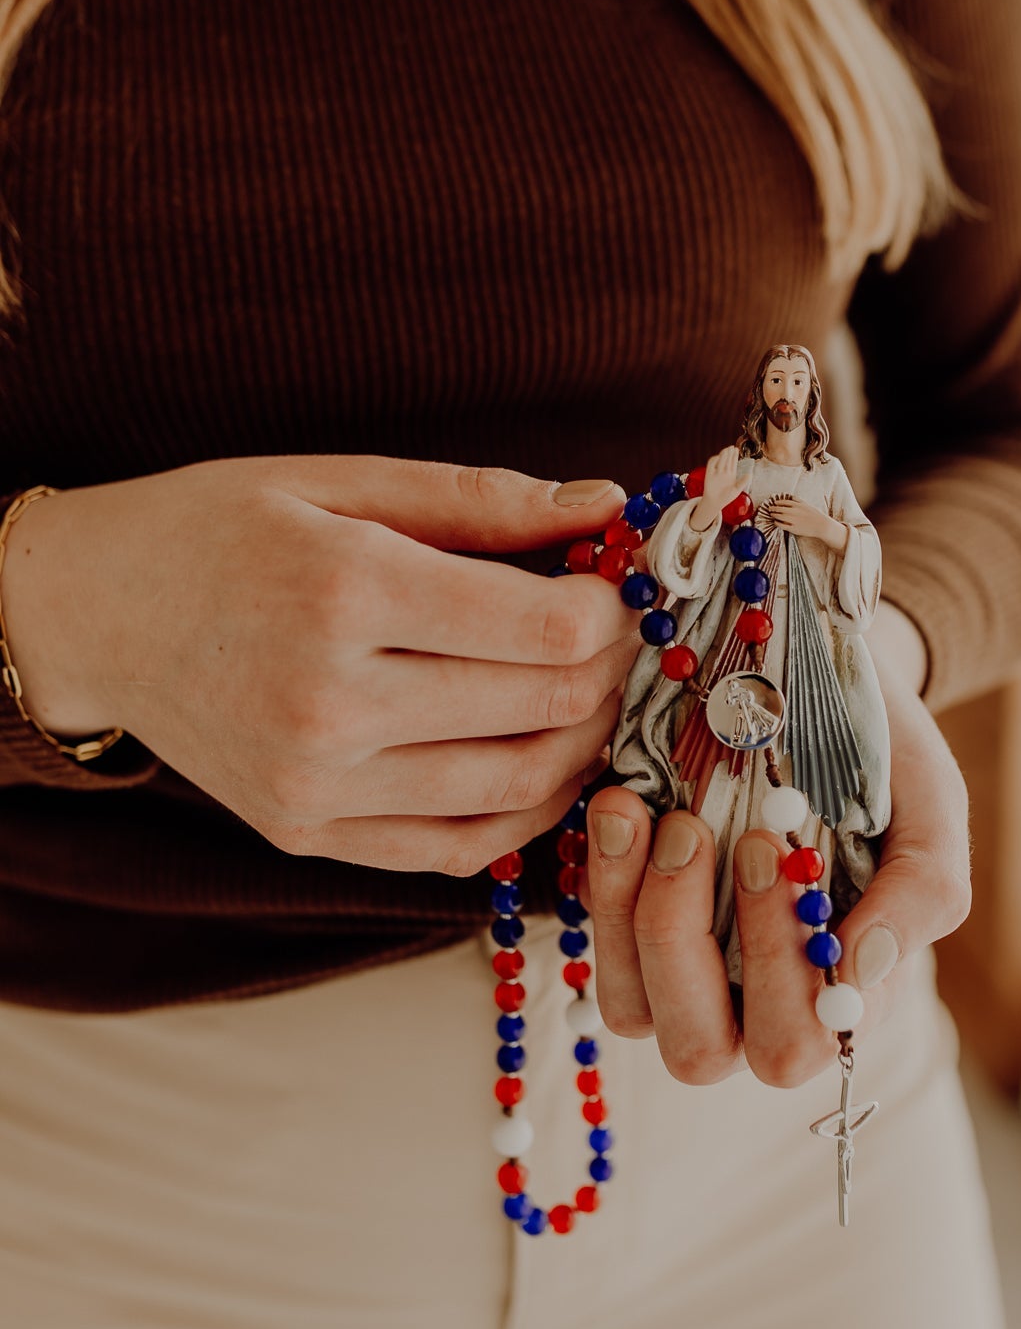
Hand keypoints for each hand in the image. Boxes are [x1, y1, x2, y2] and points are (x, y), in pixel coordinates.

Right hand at [0, 456, 641, 874]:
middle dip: (607, 671)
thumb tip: (607, 505)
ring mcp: (316, 783)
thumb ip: (480, 500)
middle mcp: (330, 701)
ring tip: (585, 693)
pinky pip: (456, 848)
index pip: (542, 628)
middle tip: (616, 637)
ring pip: (515, 787)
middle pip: (542, 707)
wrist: (95, 615)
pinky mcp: (305, 832)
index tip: (613, 587)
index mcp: (344, 591)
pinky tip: (539, 759)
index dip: (608, 610)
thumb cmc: (216, 531)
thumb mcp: (338, 481)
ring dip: (582, 743)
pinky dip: (523, 812)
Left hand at [583, 603, 968, 1087]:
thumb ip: (922, 889)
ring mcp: (681, 974)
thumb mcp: (929, 805)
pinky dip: (597, 873)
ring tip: (638, 808)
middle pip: (699, 1049)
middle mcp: (752, 1005)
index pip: (794, 1041)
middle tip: (692, 831)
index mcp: (834, 995)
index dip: (774, 966)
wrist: (815, 689)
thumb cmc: (883, 762)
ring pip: (630, 1006)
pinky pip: (590, 937)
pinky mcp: (624, 926)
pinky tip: (620, 803)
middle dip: (684, 938)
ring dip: (626, 906)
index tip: (768, 845)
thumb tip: (863, 966)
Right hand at [690, 445, 740, 530]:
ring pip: (720, 461)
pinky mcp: (709, 474)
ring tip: (727, 450)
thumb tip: (750, 474)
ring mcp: (716, 472)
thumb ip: (743, 482)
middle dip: (729, 453)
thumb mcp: (737, 490)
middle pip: (727, 459)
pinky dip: (714, 461)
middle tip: (732, 447)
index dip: (734, 456)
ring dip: (723, 455)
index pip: (733, 462)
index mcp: (731, 474)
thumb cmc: (726, 497)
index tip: (736, 449)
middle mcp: (724, 471)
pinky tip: (718, 457)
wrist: (716, 503)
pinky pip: (711, 465)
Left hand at [766, 497, 847, 552]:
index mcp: (797, 505)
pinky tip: (775, 522)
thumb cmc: (815, 515)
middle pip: (779, 509)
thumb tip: (791, 496)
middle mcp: (794, 512)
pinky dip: (777, 523)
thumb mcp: (807, 504)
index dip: (777, 502)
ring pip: (779, 516)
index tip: (774, 503)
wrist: (821, 525)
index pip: (784, 502)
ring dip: (774, 515)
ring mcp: (793, 520)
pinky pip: (782, 525)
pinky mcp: (793, 528)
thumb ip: (798, 500)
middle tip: (769, 509)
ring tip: (771, 514)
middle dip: (773, 508)